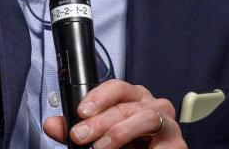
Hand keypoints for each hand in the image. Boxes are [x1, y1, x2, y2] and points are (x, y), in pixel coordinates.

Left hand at [43, 80, 185, 148]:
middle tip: (80, 136)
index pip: (116, 87)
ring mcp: (166, 122)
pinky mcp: (177, 142)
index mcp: (132, 97)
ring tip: (101, 148)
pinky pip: (162, 143)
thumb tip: (50, 125)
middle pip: (124, 106)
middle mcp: (151, 104)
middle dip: (99, 122)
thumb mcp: (99, 135)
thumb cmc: (127, 144)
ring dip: (119, 133)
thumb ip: (75, 128)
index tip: (80, 112)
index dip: (98, 97)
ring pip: (144, 118)